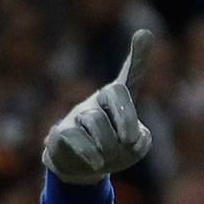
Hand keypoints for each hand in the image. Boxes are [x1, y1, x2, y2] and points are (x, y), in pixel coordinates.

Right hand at [42, 28, 152, 183]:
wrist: (80, 170)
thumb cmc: (112, 152)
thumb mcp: (133, 148)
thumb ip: (140, 140)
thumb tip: (134, 137)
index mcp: (116, 101)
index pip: (129, 75)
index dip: (137, 57)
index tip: (144, 34)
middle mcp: (96, 102)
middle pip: (113, 93)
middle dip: (126, 119)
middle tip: (130, 142)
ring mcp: (77, 116)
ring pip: (95, 119)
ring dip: (108, 145)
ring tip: (108, 159)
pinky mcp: (60, 133)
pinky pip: (75, 138)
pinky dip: (89, 154)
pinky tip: (95, 164)